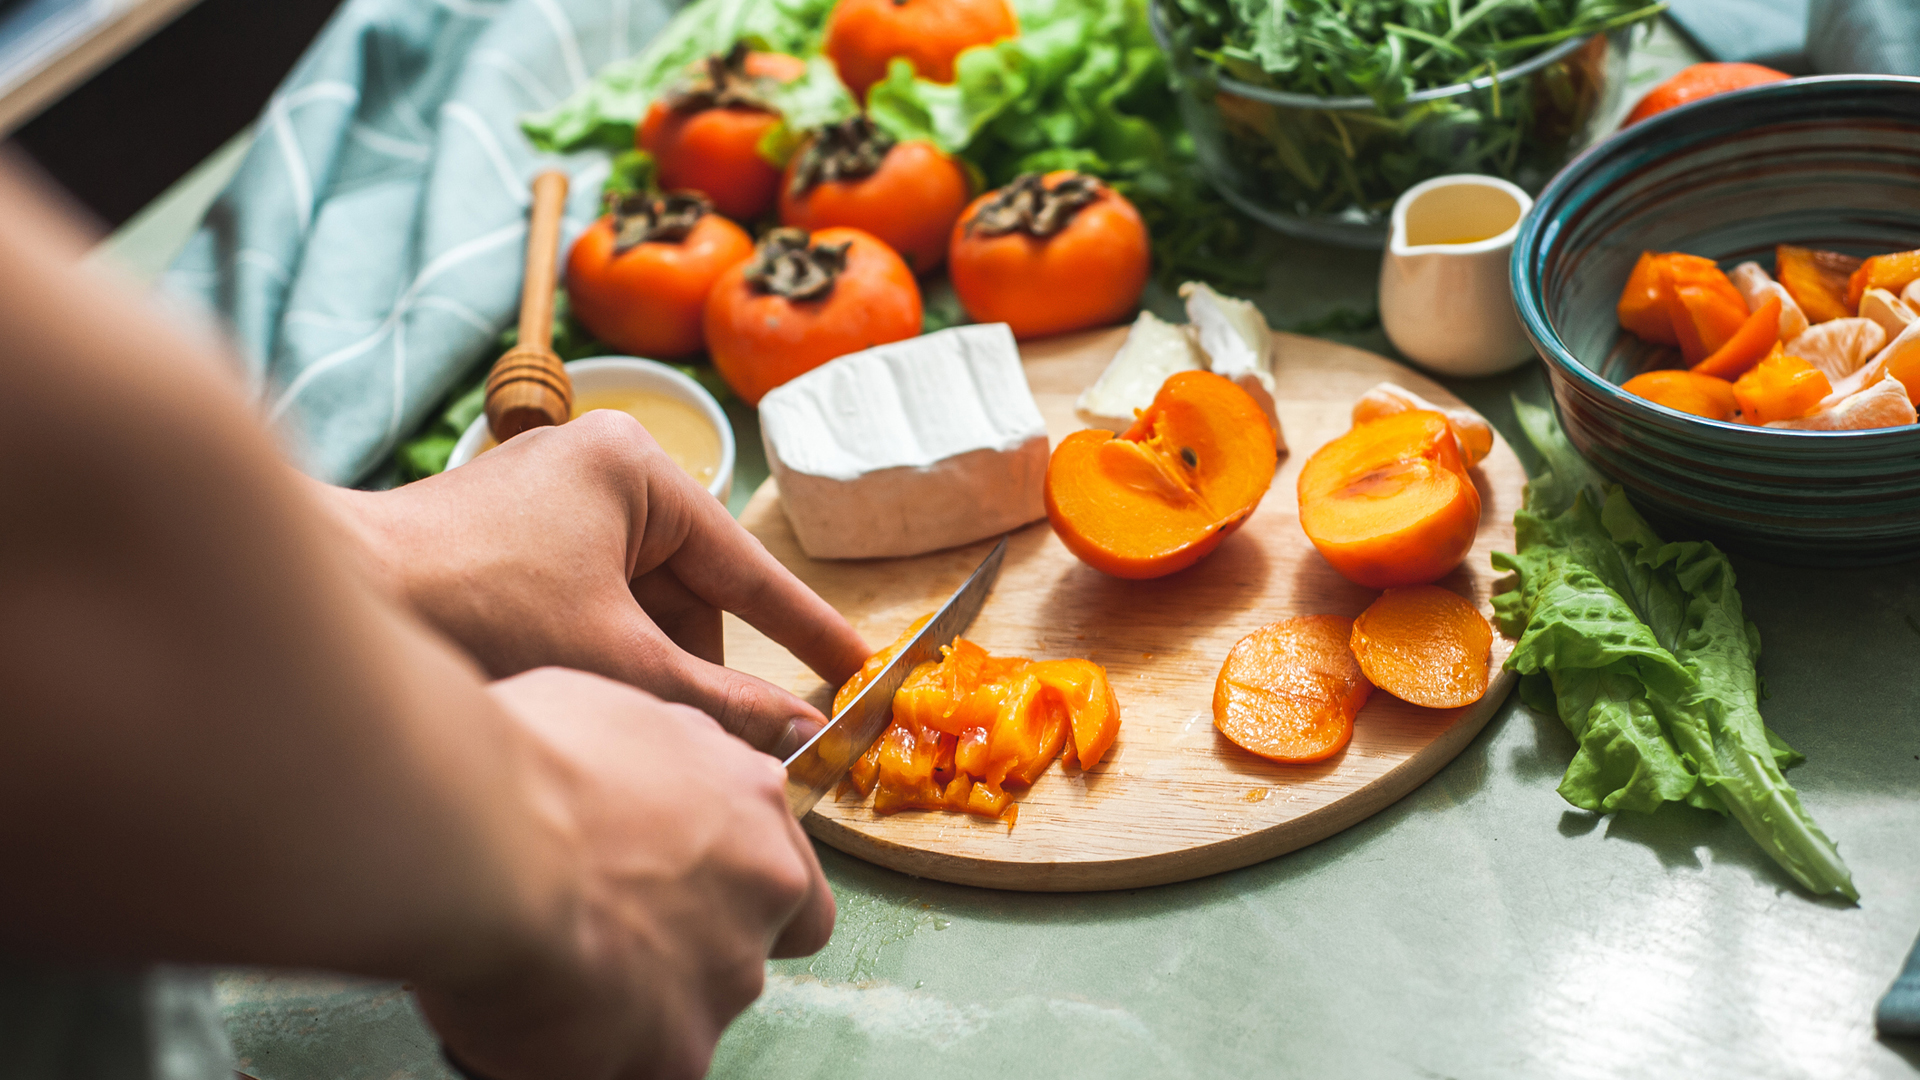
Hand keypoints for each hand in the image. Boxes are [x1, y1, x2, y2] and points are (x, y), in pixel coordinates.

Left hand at [324, 410, 868, 755]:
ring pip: (636, 607)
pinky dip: (596, 658)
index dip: (802, 626)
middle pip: (687, 593)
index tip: (855, 666)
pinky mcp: (507, 541)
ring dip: (641, 670)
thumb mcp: (618, 662)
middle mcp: (595, 469)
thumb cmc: (472, 610)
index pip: (744, 564)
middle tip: (708, 739)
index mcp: (636, 470)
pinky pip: (588, 606)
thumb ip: (720, 702)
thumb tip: (802, 735)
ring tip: (616, 722)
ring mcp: (546, 503)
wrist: (329, 598)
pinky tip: (580, 705)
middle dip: (692, 669)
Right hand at [417, 667, 832, 1079]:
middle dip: (693, 949)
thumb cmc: (525, 759)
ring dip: (636, 1004)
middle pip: (753, 943)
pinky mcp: (678, 1052)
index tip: (679, 890)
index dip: (735, 887)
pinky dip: (591, 1057)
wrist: (482, 837)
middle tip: (609, 937)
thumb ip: (650, 762)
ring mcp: (727, 974)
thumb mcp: (610, 712)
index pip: (785, 866)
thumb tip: (630, 775)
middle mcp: (763, 887)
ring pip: (694, 1012)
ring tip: (550, 974)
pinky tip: (535, 1021)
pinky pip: (640, 1069)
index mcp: (751, 798)